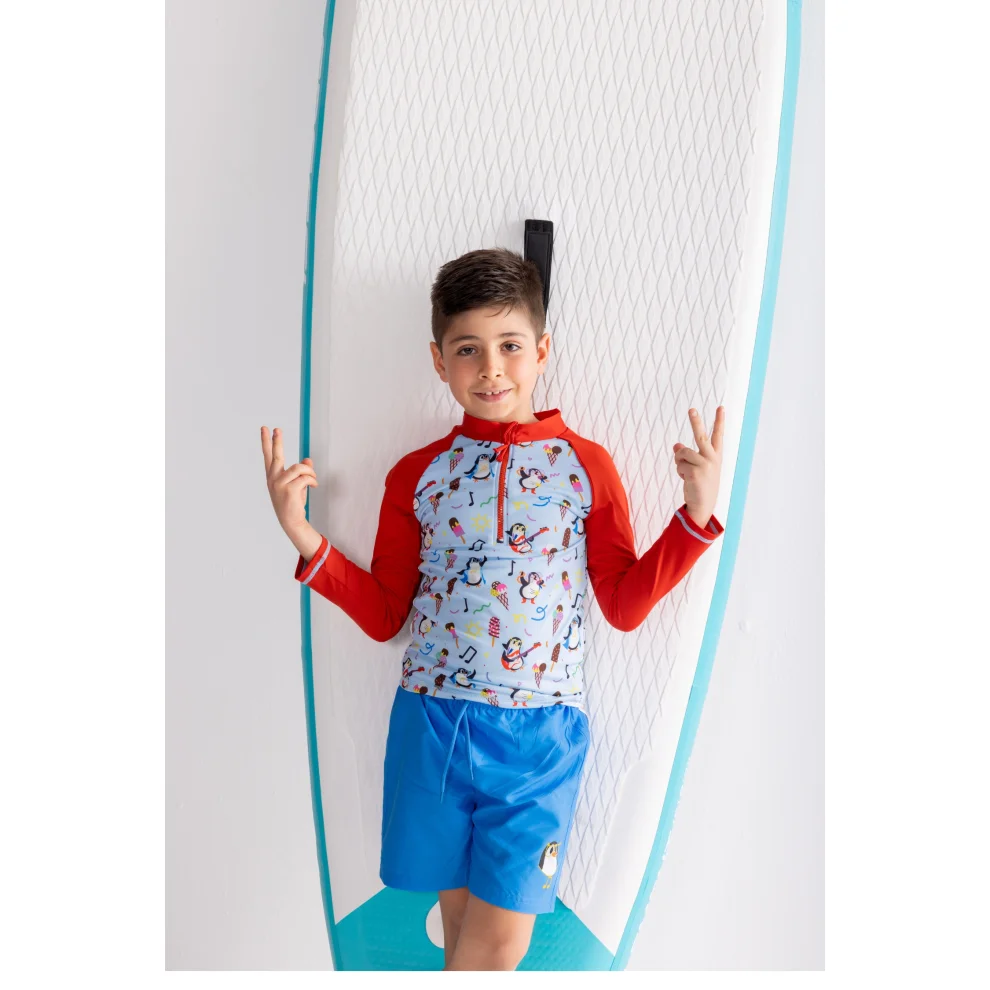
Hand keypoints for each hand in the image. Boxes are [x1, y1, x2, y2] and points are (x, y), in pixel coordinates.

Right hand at [261, 426, 318, 534]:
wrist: (292, 521)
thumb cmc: (293, 503)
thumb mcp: (297, 485)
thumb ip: (301, 472)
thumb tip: (308, 459)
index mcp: (273, 476)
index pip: (268, 456)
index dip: (266, 442)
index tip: (264, 428)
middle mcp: (273, 479)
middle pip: (275, 455)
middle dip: (277, 441)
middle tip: (276, 429)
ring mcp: (279, 484)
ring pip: (299, 467)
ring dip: (310, 472)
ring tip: (314, 479)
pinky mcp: (288, 489)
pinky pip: (305, 477)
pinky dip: (313, 480)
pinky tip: (314, 486)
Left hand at [672, 406, 723, 528]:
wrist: (703, 504)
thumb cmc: (700, 484)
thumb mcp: (695, 467)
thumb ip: (687, 454)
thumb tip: (676, 445)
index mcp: (715, 456)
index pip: (718, 435)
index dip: (719, 421)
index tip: (720, 407)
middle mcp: (712, 458)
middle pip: (701, 436)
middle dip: (696, 422)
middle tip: (691, 409)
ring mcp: (705, 465)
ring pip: (682, 452)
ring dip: (679, 461)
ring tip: (687, 472)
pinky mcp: (695, 472)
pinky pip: (679, 464)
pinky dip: (679, 471)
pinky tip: (687, 480)